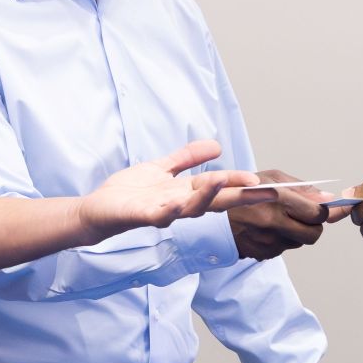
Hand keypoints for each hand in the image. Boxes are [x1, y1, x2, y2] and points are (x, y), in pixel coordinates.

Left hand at [78, 139, 269, 237]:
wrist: (96, 209)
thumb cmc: (128, 193)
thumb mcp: (162, 168)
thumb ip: (187, 158)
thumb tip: (217, 146)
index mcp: (184, 192)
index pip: (220, 188)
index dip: (241, 185)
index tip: (266, 184)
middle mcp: (178, 204)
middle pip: (214, 201)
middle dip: (238, 196)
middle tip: (262, 191)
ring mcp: (161, 212)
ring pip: (190, 208)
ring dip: (207, 196)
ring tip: (222, 180)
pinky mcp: (140, 216)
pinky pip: (159, 215)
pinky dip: (170, 210)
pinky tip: (179, 201)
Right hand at [228, 168, 330, 260]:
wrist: (212, 216)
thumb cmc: (242, 192)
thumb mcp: (272, 179)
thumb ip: (303, 189)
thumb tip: (328, 199)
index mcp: (278, 199)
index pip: (317, 214)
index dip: (323, 212)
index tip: (319, 209)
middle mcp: (273, 222)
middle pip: (314, 234)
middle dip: (313, 226)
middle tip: (304, 218)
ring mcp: (268, 240)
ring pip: (299, 242)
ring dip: (296, 233)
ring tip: (279, 220)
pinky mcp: (263, 253)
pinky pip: (283, 249)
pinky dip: (281, 240)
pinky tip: (267, 229)